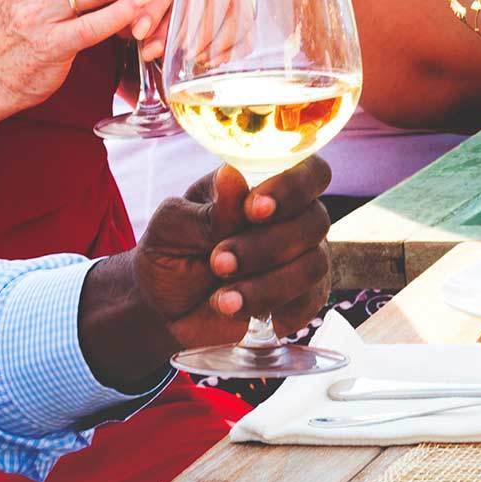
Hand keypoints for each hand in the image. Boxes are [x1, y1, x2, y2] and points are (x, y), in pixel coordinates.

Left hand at [130, 158, 335, 347]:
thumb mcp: (172, 227)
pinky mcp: (302, 299)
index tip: (254, 209)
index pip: (310, 170)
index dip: (292, 187)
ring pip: (313, 264)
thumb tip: (232, 177)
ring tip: (221, 299)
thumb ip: (207, 210)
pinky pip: (308, 301)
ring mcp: (303, 259)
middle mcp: (293, 218)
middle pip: (315, 220)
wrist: (165, 308)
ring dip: (266, 284)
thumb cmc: (172, 253)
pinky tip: (235, 310)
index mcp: (265, 185)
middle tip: (218, 262)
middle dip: (265, 245)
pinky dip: (270, 307)